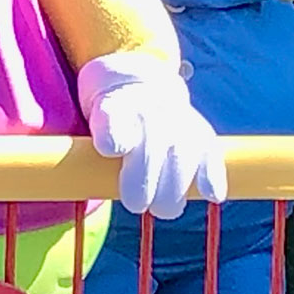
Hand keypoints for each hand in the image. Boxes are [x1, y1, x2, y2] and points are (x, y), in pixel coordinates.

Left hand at [79, 51, 226, 219]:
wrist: (138, 84)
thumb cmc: (110, 114)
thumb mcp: (88, 118)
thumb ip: (93, 142)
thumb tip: (81, 176)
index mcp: (114, 108)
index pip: (114, 125)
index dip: (113, 139)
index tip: (111, 150)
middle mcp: (149, 112)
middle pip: (149, 152)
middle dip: (142, 186)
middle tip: (136, 204)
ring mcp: (179, 122)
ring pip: (181, 158)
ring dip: (173, 191)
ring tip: (164, 209)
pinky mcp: (203, 135)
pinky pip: (210, 156)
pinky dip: (212, 177)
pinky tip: (211, 195)